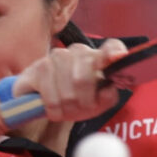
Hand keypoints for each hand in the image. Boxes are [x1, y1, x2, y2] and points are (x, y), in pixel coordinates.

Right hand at [13, 37, 127, 122]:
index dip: (114, 53)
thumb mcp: (97, 103)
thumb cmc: (77, 100)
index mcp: (98, 57)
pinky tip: (54, 109)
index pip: (112, 47)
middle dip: (83, 103)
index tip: (117, 58)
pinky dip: (54, 110)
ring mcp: (57, 56)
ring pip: (67, 92)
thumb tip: (107, 90)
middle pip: (84, 79)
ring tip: (66, 109)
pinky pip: (50, 95)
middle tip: (81, 109)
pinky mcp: (39, 67)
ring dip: (67, 108)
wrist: (47, 102)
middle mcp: (78, 51)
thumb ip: (108, 97)